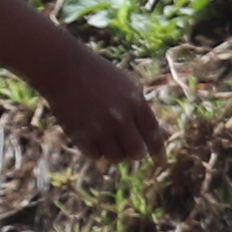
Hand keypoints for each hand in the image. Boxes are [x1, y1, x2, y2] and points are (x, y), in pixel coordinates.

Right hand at [40, 42, 164, 165]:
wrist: (64, 68)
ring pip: (116, 157)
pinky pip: (95, 156)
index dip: (158, 152)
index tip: (162, 163)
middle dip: (134, 151)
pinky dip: (95, 149)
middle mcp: (120, 116)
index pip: (152, 135)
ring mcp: (100, 127)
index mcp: (135, 102)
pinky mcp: (80, 135)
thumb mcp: (128, 90)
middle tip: (127, 144)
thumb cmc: (100, 77)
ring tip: (106, 136)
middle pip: (136, 152)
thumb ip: (145, 114)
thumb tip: (166, 136)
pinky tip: (90, 133)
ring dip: (114, 151)